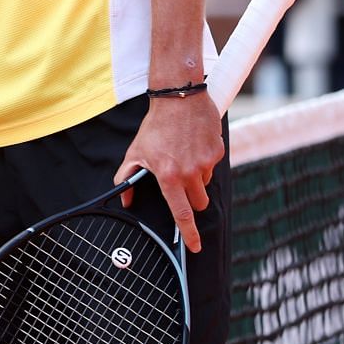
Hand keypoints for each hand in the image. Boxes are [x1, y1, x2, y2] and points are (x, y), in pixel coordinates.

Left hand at [115, 94, 223, 251]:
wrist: (179, 96)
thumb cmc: (155, 126)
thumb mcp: (135, 152)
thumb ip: (128, 178)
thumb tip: (126, 200)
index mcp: (169, 176)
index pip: (181, 213)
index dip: (188, 233)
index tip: (194, 247)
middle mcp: (190, 172)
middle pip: (198, 203)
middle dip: (191, 199)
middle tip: (180, 181)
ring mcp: (206, 162)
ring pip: (205, 185)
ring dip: (197, 179)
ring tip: (183, 156)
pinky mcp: (218, 152)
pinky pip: (213, 167)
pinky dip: (204, 161)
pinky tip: (193, 146)